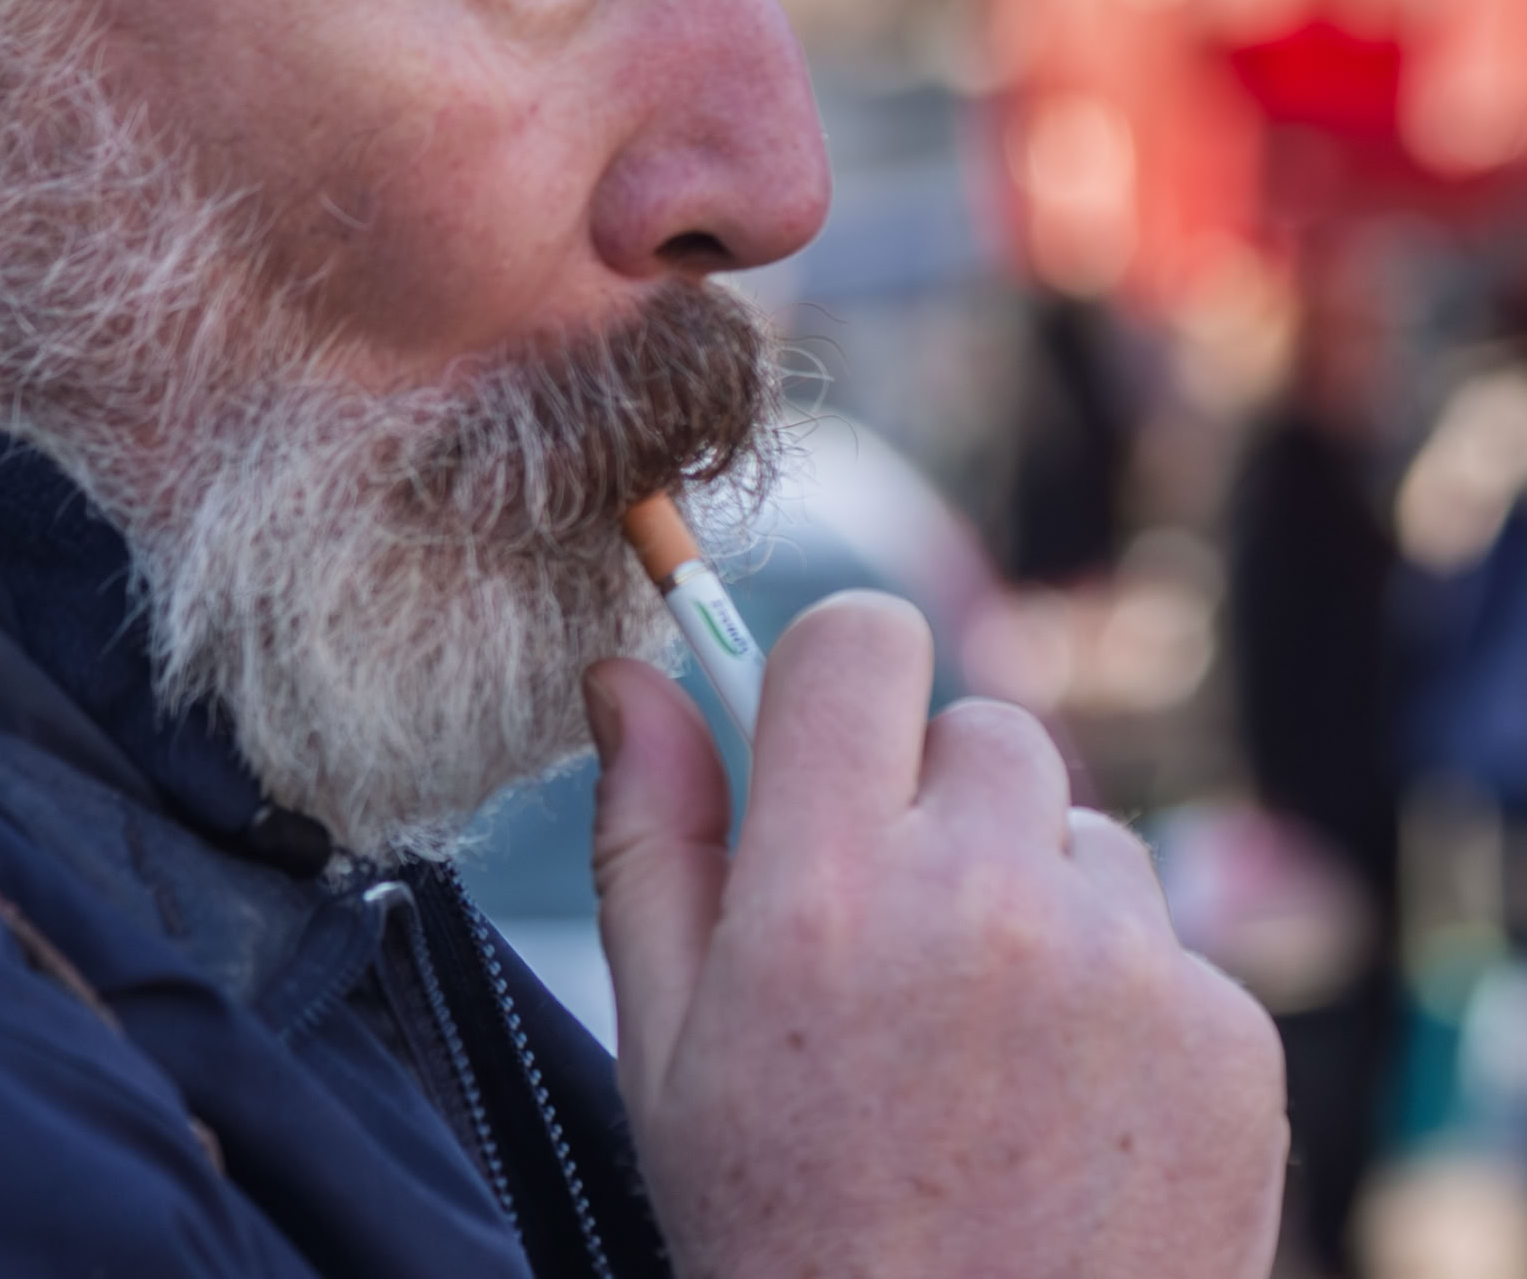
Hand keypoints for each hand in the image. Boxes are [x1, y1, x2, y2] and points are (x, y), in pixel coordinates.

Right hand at [586, 591, 1286, 1278]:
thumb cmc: (782, 1233)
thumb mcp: (664, 1045)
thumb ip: (649, 833)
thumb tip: (629, 675)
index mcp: (824, 893)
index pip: (860, 640)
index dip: (838, 676)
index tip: (826, 742)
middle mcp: (983, 904)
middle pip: (981, 726)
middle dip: (937, 802)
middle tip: (901, 936)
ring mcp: (1124, 968)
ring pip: (1081, 828)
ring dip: (1033, 893)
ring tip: (986, 1043)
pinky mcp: (1229, 1036)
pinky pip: (1165, 933)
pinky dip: (1120, 988)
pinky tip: (1071, 1104)